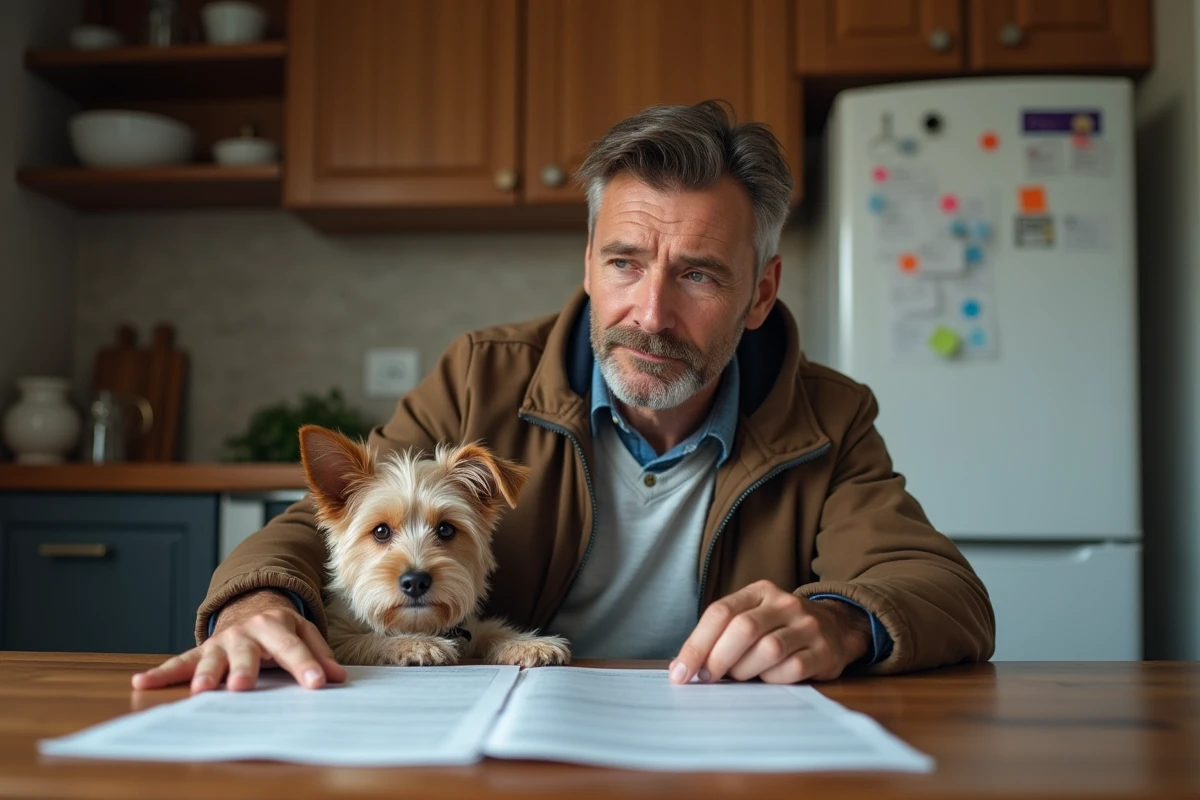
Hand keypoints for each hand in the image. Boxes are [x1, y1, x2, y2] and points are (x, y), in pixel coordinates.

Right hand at [131, 589, 346, 692]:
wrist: (251, 603)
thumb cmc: (281, 628)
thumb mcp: (304, 632)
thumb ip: (320, 654)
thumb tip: (338, 677)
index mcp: (276, 625)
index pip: (293, 647)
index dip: (305, 665)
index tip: (316, 683)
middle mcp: (246, 632)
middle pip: (247, 653)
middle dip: (244, 669)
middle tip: (242, 687)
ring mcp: (222, 642)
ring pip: (212, 658)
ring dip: (205, 674)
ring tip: (200, 690)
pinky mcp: (202, 651)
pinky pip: (180, 662)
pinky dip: (161, 673)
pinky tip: (141, 683)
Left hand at [669, 580, 871, 684]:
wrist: (837, 627)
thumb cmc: (780, 627)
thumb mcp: (753, 617)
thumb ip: (721, 634)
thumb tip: (684, 667)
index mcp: (759, 591)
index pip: (720, 612)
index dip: (696, 644)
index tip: (680, 673)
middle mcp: (784, 603)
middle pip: (743, 629)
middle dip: (718, 659)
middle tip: (708, 678)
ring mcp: (807, 626)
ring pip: (768, 649)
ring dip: (745, 670)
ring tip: (742, 675)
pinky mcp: (824, 651)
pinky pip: (791, 669)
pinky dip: (772, 679)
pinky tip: (769, 677)